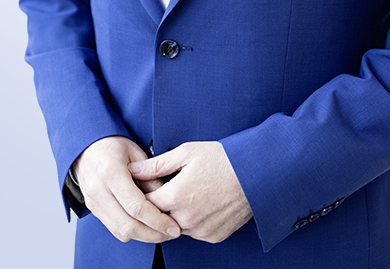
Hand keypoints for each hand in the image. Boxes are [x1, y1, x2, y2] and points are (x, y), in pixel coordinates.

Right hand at [73, 136, 181, 243]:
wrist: (86, 147)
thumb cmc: (112, 145)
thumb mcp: (136, 152)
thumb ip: (151, 174)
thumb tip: (167, 197)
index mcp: (111, 172)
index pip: (137, 206)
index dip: (157, 220)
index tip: (173, 226)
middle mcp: (99, 190)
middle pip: (128, 225)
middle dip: (153, 234)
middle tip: (171, 233)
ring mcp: (94, 202)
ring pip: (120, 231)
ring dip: (143, 236)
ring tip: (161, 232)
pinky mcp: (94, 209)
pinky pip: (114, 228)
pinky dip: (132, 232)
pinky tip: (146, 227)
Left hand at [129, 141, 251, 243]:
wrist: (256, 173)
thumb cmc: (223, 159)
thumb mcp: (187, 152)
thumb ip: (156, 164)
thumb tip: (133, 170)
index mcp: (176, 197)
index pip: (144, 204)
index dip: (144, 193)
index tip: (148, 183)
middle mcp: (186, 219)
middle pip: (159, 218)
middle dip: (159, 205)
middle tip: (168, 187)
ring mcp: (201, 230)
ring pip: (176, 227)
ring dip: (175, 214)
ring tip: (188, 192)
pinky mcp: (213, 236)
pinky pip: (194, 232)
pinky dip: (193, 221)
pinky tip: (201, 202)